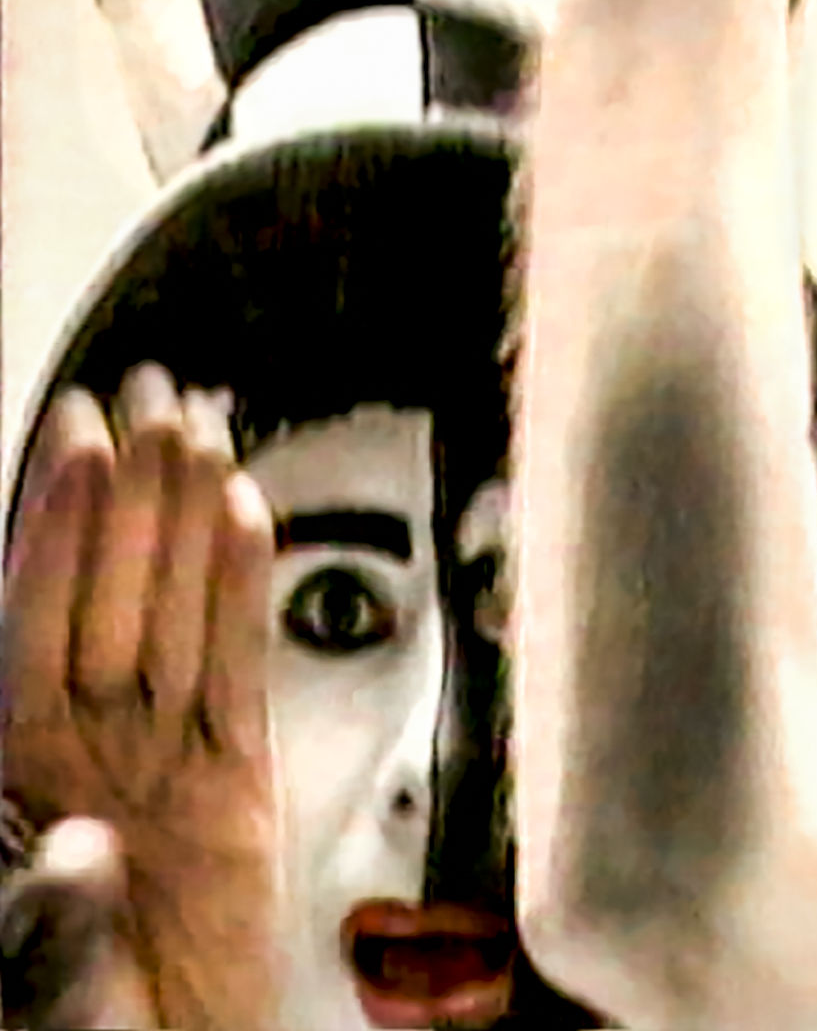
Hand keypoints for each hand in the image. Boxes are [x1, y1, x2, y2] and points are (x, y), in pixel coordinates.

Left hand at [3, 363, 276, 1028]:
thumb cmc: (78, 1022)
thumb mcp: (32, 975)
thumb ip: (44, 918)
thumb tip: (82, 843)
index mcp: (13, 770)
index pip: (31, 621)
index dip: (58, 528)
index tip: (81, 438)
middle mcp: (85, 747)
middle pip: (109, 596)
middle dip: (131, 493)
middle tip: (157, 393)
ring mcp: (164, 761)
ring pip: (175, 618)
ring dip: (191, 522)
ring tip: (206, 429)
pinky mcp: (237, 790)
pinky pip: (240, 678)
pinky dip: (244, 603)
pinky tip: (249, 526)